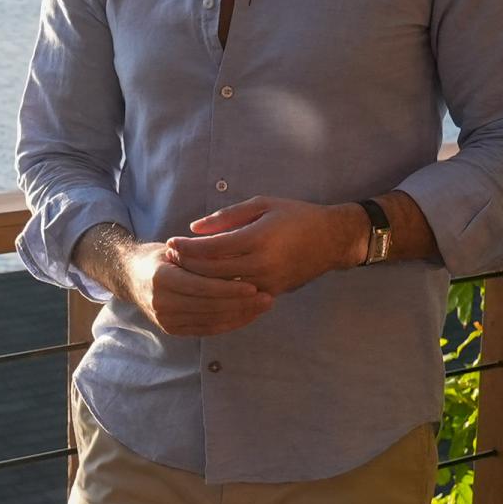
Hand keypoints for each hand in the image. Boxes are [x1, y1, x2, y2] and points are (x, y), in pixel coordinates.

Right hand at [115, 235, 273, 337]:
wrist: (131, 277)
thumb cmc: (160, 257)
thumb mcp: (174, 249)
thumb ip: (197, 256)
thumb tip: (232, 256)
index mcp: (162, 279)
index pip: (202, 288)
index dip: (229, 289)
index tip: (254, 286)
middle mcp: (161, 303)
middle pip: (210, 307)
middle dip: (241, 305)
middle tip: (268, 298)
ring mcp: (166, 320)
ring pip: (211, 321)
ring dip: (240, 316)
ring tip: (263, 306)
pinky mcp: (173, 330)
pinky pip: (207, 329)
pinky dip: (230, 324)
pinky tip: (248, 316)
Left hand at [163, 197, 361, 295]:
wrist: (332, 240)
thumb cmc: (295, 216)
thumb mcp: (262, 205)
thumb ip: (227, 217)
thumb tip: (194, 229)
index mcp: (258, 238)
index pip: (211, 248)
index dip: (187, 248)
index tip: (171, 243)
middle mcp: (262, 264)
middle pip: (212, 271)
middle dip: (187, 265)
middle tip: (170, 259)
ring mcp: (267, 283)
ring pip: (223, 288)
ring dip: (199, 282)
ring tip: (182, 272)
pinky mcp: (272, 294)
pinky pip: (238, 298)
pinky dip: (218, 293)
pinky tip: (203, 286)